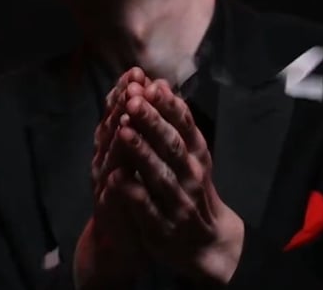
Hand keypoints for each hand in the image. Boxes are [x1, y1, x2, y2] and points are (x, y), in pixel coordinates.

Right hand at [75, 68, 151, 288]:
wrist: (120, 236)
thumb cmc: (134, 186)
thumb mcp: (139, 150)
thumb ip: (143, 120)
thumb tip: (154, 84)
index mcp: (114, 140)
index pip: (118, 109)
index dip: (125, 90)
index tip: (136, 72)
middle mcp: (104, 156)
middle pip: (111, 126)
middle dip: (121, 107)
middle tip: (131, 89)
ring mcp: (103, 181)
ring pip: (108, 157)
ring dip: (116, 140)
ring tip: (125, 122)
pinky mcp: (107, 208)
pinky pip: (110, 194)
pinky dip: (114, 183)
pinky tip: (118, 174)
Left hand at [106, 81, 244, 283]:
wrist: (206, 241)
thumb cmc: (190, 184)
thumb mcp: (189, 151)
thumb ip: (173, 119)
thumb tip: (158, 81)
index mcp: (196, 153)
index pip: (185, 124)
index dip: (168, 105)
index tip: (151, 84)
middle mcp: (190, 174)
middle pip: (172, 145)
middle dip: (153, 122)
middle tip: (134, 100)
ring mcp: (178, 201)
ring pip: (160, 175)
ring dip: (142, 153)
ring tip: (124, 132)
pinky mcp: (162, 226)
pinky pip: (147, 208)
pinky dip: (133, 193)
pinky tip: (116, 178)